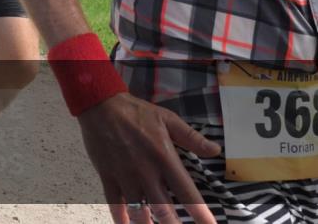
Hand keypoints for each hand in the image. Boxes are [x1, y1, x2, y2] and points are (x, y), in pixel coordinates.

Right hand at [79, 93, 219, 223]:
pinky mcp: (108, 177)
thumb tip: (215, 150)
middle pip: (164, 209)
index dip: (200, 213)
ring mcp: (125, 177)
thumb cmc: (137, 112)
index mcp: (165, 158)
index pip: (187, 192)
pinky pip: (115, 205)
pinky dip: (121, 219)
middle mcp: (146, 172)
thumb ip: (191, 137)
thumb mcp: (168, 119)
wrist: (102, 105)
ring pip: (139, 212)